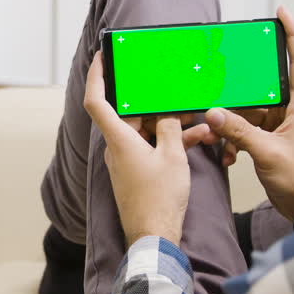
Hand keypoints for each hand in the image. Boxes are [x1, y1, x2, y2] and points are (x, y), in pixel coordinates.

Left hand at [83, 57, 216, 247]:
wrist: (155, 237)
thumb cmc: (159, 200)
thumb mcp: (173, 156)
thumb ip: (170, 127)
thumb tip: (167, 113)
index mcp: (118, 139)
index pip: (96, 100)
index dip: (96, 76)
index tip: (101, 57)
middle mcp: (116, 148)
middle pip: (132, 114)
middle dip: (156, 103)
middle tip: (175, 91)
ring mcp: (125, 160)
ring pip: (146, 131)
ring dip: (170, 124)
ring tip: (197, 118)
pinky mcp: (136, 171)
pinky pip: (151, 147)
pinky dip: (169, 142)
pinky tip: (196, 138)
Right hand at [205, 7, 293, 220]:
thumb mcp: (267, 153)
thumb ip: (239, 131)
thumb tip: (214, 112)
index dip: (293, 33)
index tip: (281, 13)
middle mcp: (291, 109)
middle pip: (262, 85)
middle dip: (238, 90)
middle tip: (220, 82)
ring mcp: (279, 123)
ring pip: (247, 109)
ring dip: (230, 123)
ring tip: (219, 137)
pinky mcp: (267, 137)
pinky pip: (243, 127)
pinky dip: (232, 139)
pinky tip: (228, 154)